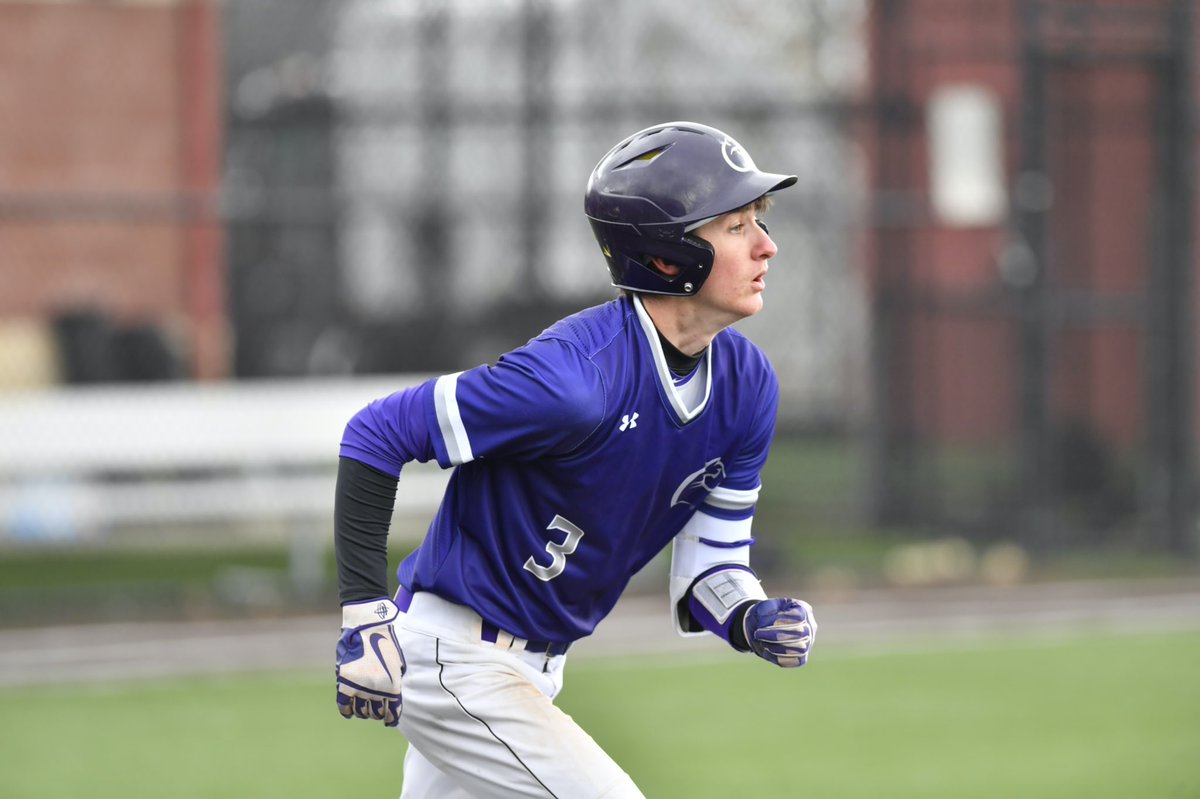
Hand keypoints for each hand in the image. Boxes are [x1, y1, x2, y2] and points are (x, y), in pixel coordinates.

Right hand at [336, 598, 405, 726]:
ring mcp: (360, 687)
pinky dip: (347, 711)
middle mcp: (377, 690)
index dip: (391, 719)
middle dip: (377, 712)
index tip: (389, 721)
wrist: (367, 626)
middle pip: (376, 713)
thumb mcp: (396, 664)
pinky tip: (349, 712)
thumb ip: (393, 682)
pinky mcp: (345, 682)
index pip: (393, 713)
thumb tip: (389, 698)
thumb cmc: (385, 642)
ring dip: (363, 712)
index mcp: (393, 686)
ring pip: (361, 712)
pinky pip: (344, 705)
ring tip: (363, 707)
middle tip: (375, 708)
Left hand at [743, 597, 816, 667]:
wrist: (762, 627)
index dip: (781, 621)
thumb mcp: (763, 608)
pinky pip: (796, 661)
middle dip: (776, 635)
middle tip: (758, 634)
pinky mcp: (802, 657)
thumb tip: (768, 624)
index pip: (799, 617)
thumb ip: (767, 613)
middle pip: (801, 633)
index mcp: (803, 609)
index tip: (762, 624)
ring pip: (801, 649)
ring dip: (778, 647)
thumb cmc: (765, 614)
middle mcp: (810, 626)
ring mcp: (808, 642)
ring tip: (762, 643)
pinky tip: (767, 650)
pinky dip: (781, 658)